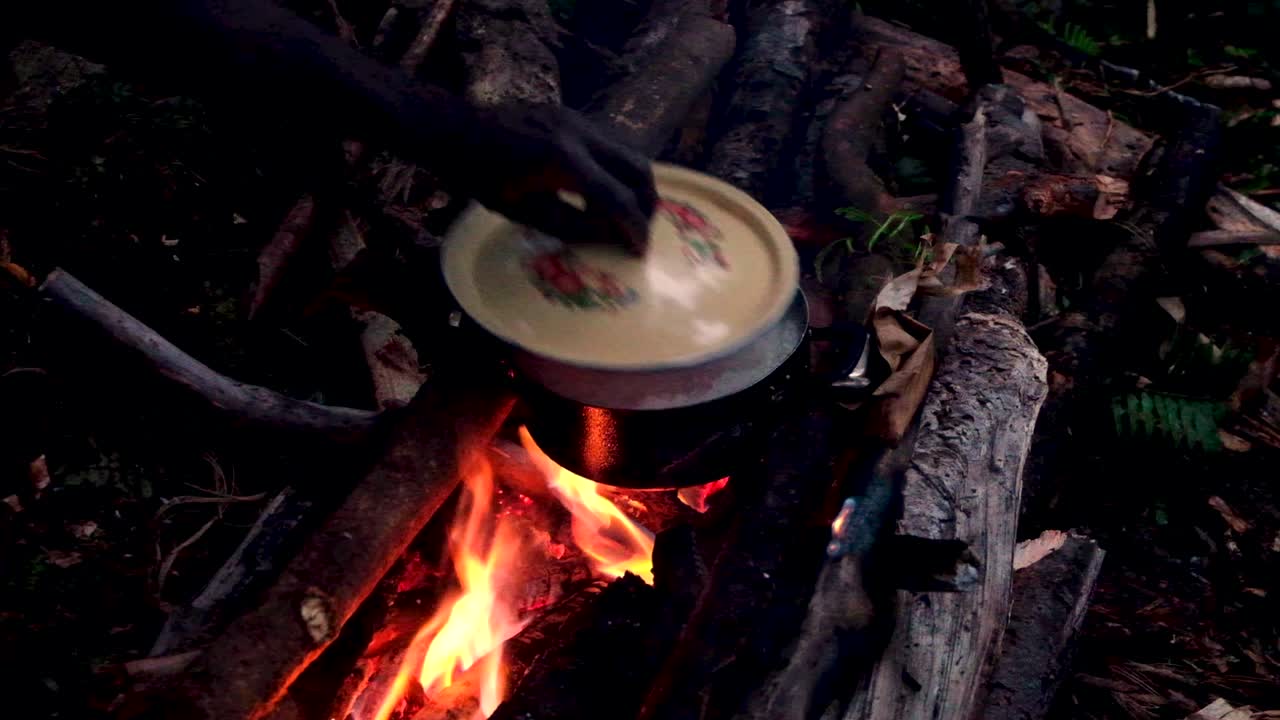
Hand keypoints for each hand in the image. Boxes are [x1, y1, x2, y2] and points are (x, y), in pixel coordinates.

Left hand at [452, 104, 657, 254]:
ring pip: (630, 152)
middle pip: (637, 169)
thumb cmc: (482, 177)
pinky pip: (611, 145)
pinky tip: (601, 192)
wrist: (457, 129)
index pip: (616, 198)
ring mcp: (579, 119)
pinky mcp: (575, 116)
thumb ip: (571, 226)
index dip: (633, 227)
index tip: (639, 250)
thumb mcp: (524, 211)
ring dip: (635, 185)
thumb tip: (610, 236)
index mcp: (563, 161)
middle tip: (640, 230)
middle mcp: (580, 134)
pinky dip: (618, 170)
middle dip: (647, 203)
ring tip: (624, 213)